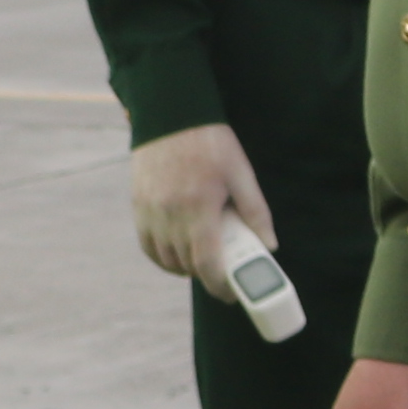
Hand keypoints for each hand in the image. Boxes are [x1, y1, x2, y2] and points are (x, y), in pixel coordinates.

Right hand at [125, 123, 264, 283]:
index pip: (207, 263)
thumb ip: (255, 211)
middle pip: (187, 264)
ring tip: (202, 261)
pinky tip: (177, 254)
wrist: (170, 115)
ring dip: (184, 268)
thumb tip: (269, 246)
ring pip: (165, 259)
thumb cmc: (210, 142)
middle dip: (207, 276)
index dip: (220, 286)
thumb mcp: (241, 173)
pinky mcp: (138, 205)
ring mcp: (150, 211)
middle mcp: (170, 213)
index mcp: (199, 207)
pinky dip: (162, 257)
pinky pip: (147, 245)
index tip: (231, 293)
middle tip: (224, 274)